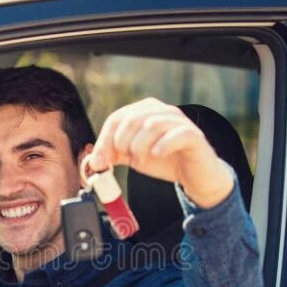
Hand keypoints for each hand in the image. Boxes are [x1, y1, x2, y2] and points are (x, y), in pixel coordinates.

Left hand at [84, 98, 233, 208]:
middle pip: (131, 120)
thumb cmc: (165, 161)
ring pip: (151, 125)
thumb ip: (113, 155)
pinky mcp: (193, 135)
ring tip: (141, 160)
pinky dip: (163, 145)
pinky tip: (157, 155)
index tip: (99, 162)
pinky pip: (176, 134)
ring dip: (140, 147)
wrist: (195, 175)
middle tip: (124, 160)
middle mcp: (162, 111)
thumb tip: (92, 161)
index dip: (104, 141)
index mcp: (144, 111)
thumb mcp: (134, 156)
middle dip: (120, 144)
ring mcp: (179, 121)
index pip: (117, 119)